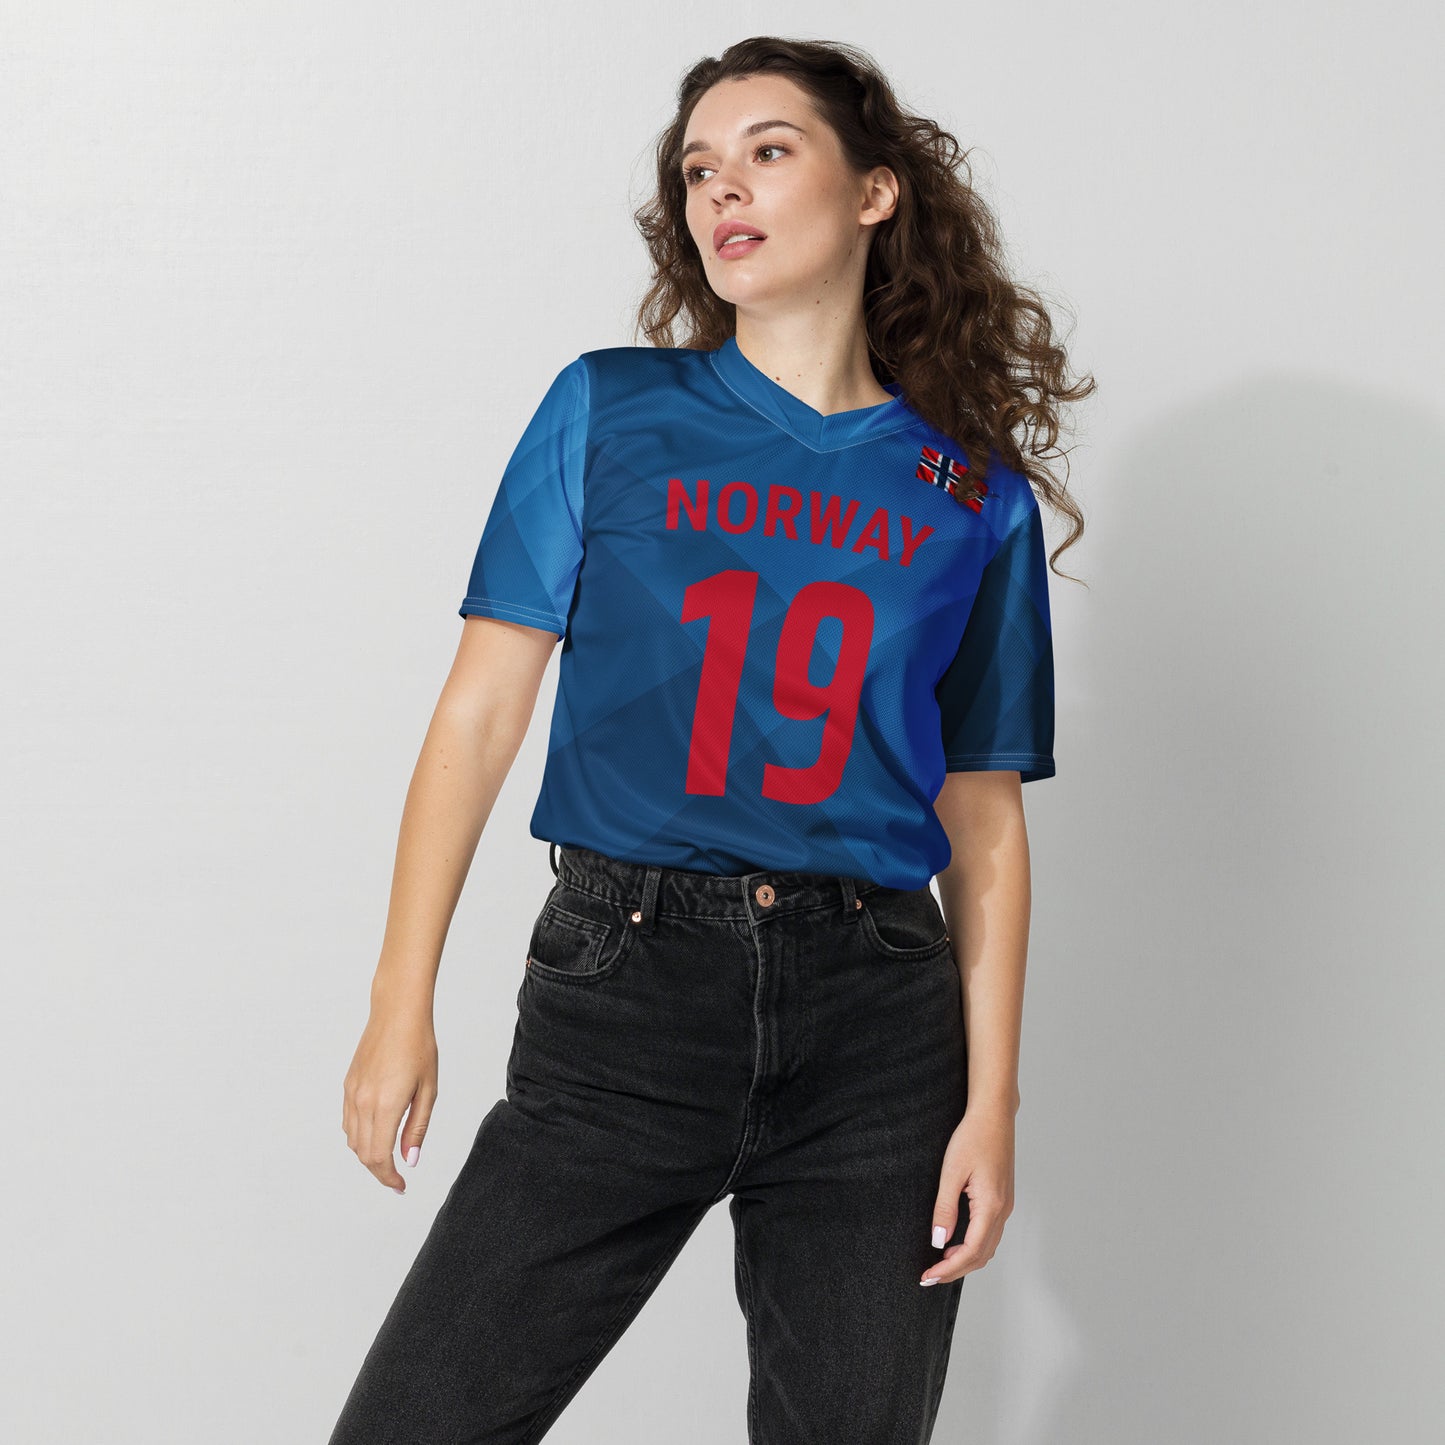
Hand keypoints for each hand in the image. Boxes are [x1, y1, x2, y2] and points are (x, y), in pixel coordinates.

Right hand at [341, 1000, 437, 1194]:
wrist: (397, 1013)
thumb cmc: (419, 1046)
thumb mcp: (428, 1089)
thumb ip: (417, 1127)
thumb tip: (409, 1160)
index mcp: (385, 1105)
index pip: (379, 1157)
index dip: (389, 1177)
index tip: (401, 1186)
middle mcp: (363, 1103)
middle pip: (363, 1154)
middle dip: (379, 1171)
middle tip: (397, 1178)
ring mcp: (352, 1094)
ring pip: (352, 1140)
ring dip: (368, 1155)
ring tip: (388, 1158)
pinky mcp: (348, 1084)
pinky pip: (348, 1121)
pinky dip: (359, 1136)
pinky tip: (375, 1134)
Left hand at [921, 1104, 1015, 1284]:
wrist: (994, 1115)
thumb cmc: (972, 1137)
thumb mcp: (952, 1172)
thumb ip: (945, 1208)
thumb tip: (939, 1241)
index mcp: (991, 1206)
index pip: (971, 1252)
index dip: (949, 1268)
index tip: (928, 1276)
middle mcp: (1003, 1210)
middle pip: (982, 1255)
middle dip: (956, 1270)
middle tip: (929, 1276)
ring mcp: (1006, 1206)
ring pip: (988, 1247)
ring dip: (965, 1260)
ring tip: (940, 1262)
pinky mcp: (1003, 1199)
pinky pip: (990, 1233)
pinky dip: (974, 1246)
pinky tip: (956, 1242)